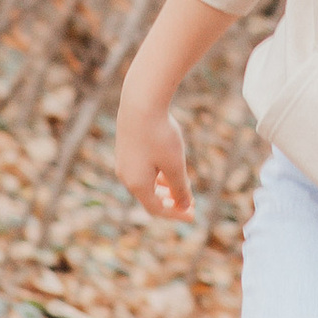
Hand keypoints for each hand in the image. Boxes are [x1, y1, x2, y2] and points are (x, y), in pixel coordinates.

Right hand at [116, 96, 192, 220]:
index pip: (156, 209)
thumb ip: (180, 188)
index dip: (176, 214)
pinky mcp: (126, 148)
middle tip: (189, 203)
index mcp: (137, 184)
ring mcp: (123, 161)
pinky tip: (169, 166)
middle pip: (149, 198)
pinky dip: (157, 175)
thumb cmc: (160, 134)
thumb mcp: (175, 164)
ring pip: (145, 183)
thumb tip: (184, 206)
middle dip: (170, 203)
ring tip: (182, 185)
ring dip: (164, 188)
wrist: (141, 101)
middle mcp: (126, 176)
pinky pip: (142, 170)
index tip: (193, 215)